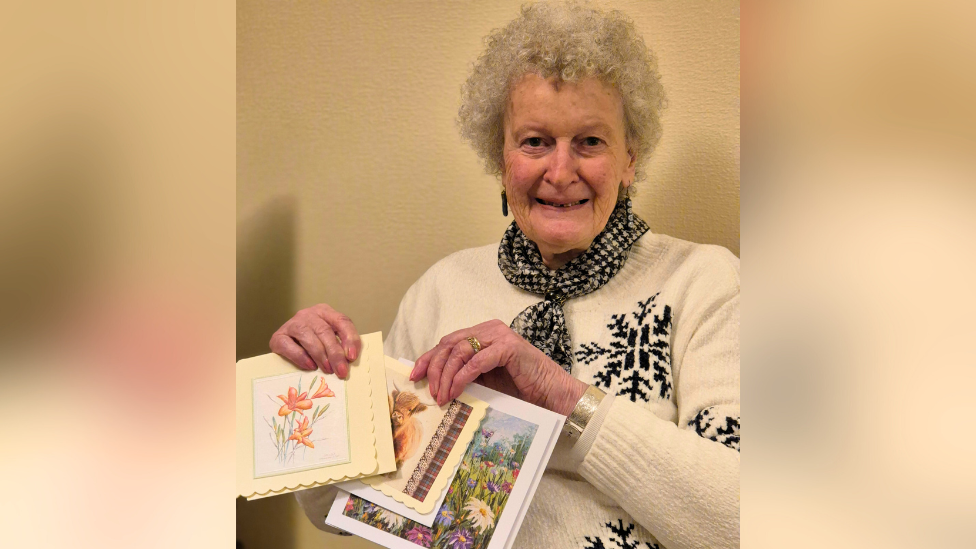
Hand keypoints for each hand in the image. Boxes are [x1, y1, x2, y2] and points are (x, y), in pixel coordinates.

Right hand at [269, 304, 360, 377]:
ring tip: (328, 370)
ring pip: (308, 337)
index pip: (342, 321)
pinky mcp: (278, 337)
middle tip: (341, 371)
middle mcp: (308, 314)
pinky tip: (310, 366)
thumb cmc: (313, 343)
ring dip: (320, 355)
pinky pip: (289, 346)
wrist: (285, 343)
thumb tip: (348, 360)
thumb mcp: (329, 338)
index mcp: (325, 311)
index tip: (352, 357)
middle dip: (335, 353)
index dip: (350, 338)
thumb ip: (340, 344)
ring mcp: (292, 324)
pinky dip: (301, 357)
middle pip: (325, 331)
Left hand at [410, 320, 586, 414]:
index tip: (415, 376)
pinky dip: (462, 376)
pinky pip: (477, 360)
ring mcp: (500, 336)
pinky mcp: (509, 347)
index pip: (447, 342)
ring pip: (459, 350)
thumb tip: (434, 384)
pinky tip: (455, 390)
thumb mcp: (485, 381)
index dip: (429, 358)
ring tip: (442, 396)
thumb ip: (464, 376)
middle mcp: (490, 330)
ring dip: (446, 375)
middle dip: (434, 367)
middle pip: (449, 344)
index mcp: (483, 335)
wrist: (553, 395)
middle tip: (429, 390)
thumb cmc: (521, 389)